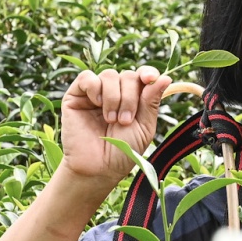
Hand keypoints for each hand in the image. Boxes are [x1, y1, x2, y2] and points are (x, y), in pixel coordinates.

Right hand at [59, 66, 172, 182]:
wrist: (98, 167)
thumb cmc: (123, 151)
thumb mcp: (144, 127)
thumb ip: (152, 101)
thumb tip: (165, 77)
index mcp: (134, 99)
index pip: (142, 76)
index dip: (147, 73)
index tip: (150, 78)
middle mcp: (116, 93)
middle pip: (128, 75)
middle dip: (130, 97)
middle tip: (125, 121)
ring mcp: (95, 93)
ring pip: (109, 75)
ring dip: (114, 97)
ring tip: (111, 120)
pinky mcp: (76, 96)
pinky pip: (86, 77)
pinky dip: (94, 87)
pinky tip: (96, 104)